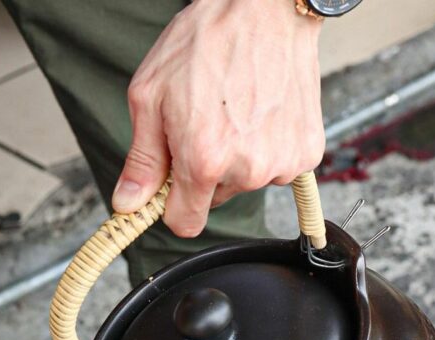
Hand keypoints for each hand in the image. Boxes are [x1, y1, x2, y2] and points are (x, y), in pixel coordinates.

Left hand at [112, 0, 324, 236]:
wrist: (269, 6)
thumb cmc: (207, 41)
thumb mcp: (151, 96)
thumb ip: (141, 160)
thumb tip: (128, 204)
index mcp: (203, 161)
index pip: (184, 223)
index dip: (172, 206)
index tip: (171, 186)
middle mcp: (246, 169)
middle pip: (212, 200)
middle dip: (203, 171)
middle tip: (205, 123)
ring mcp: (281, 163)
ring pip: (244, 183)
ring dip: (236, 158)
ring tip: (236, 110)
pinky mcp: (306, 153)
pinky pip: (275, 169)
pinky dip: (266, 148)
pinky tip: (261, 113)